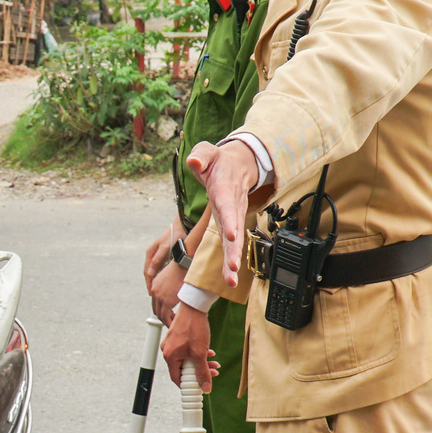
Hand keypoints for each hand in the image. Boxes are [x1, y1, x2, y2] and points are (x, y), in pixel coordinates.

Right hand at [143, 220, 181, 290]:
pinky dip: (162, 277)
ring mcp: (158, 256)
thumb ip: (158, 260)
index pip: (147, 272)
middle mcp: (152, 255)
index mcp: (150, 254)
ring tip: (158, 291)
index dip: (149, 283)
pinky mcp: (164, 257)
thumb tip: (150, 273)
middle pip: (150, 273)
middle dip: (151, 284)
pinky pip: (161, 269)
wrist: (181, 227)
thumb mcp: (165, 248)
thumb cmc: (174, 236)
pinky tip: (165, 283)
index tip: (151, 292)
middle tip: (153, 296)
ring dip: (156, 281)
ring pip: (155, 272)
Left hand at [150, 259, 185, 325]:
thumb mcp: (172, 278)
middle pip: (156, 309)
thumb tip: (176, 291)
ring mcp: (159, 296)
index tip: (169, 314)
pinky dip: (168, 322)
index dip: (161, 309)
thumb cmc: (182, 269)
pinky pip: (165, 316)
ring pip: (160, 314)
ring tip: (173, 324)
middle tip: (171, 321)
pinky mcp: (166, 301)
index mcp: (155, 285)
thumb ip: (170, 286)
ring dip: (166, 320)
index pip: (156, 301)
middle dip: (163, 316)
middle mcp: (154, 291)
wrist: (183, 264)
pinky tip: (173, 324)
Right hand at [161, 298, 216, 391]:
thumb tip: (205, 387)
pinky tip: (209, 352)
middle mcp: (168, 350)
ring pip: (187, 359)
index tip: (197, 389)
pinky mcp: (177, 337)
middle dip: (199, 372)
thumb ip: (202, 372)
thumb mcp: (200, 353)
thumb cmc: (194, 327)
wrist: (194, 306)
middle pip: (183, 369)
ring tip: (214, 363)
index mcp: (169, 356)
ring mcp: (172, 343)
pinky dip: (197, 354)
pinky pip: (186, 351)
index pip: (177, 378)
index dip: (188, 385)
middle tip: (210, 374)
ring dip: (200, 363)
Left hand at [185, 140, 272, 288]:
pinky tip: (227, 279)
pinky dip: (229, 262)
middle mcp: (230, 207)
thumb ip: (201, 156)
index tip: (231, 235)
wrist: (238, 166)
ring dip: (232, 261)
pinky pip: (229, 245)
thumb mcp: (207, 152)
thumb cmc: (219, 161)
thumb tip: (194, 161)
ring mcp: (231, 218)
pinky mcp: (228, 226)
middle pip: (234, 230)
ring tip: (230, 280)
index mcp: (223, 189)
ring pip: (234, 242)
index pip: (226, 206)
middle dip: (233, 249)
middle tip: (233, 266)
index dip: (229, 220)